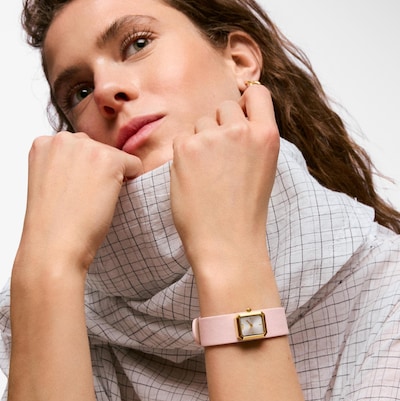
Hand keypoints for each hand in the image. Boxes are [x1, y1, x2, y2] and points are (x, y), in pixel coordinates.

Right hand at [15, 131, 142, 273]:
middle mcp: (63, 139)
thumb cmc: (53, 224)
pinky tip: (107, 199)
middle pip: (98, 148)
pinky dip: (130, 182)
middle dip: (98, 172)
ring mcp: (86, 147)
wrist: (55, 246)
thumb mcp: (50, 183)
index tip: (72, 193)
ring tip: (91, 201)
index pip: (79, 148)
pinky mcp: (108, 159)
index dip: (82, 173)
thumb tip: (92, 162)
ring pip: (116, 157)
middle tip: (82, 200)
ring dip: (112, 178)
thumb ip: (66, 164)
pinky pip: (135, 164)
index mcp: (43, 143)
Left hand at [170, 85, 278, 268]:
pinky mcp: (186, 148)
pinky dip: (184, 154)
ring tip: (207, 174)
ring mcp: (212, 138)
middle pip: (224, 106)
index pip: (257, 93)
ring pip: (201, 122)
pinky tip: (193, 177)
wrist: (226, 242)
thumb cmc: (244, 211)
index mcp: (267, 136)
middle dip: (220, 125)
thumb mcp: (263, 168)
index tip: (238, 114)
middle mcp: (241, 130)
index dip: (245, 101)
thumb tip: (231, 116)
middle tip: (220, 158)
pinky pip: (181, 137)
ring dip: (201, 140)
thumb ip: (251, 139)